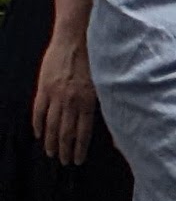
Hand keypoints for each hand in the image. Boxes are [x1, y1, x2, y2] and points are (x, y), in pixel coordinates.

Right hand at [31, 27, 99, 166]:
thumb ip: (104, 101)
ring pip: (51, 125)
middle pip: (66, 132)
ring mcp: (55, 95)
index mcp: (88, 101)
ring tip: (51, 153)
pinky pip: (38, 111)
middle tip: (64, 162)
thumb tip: (113, 118)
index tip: (78, 160)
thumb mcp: (104, 82)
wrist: (76, 38)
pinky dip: (38, 125)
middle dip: (65, 149)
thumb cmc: (95, 58)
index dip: (79, 148)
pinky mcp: (44, 87)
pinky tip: (39, 135)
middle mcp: (71, 101)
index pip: (82, 132)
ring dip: (51, 141)